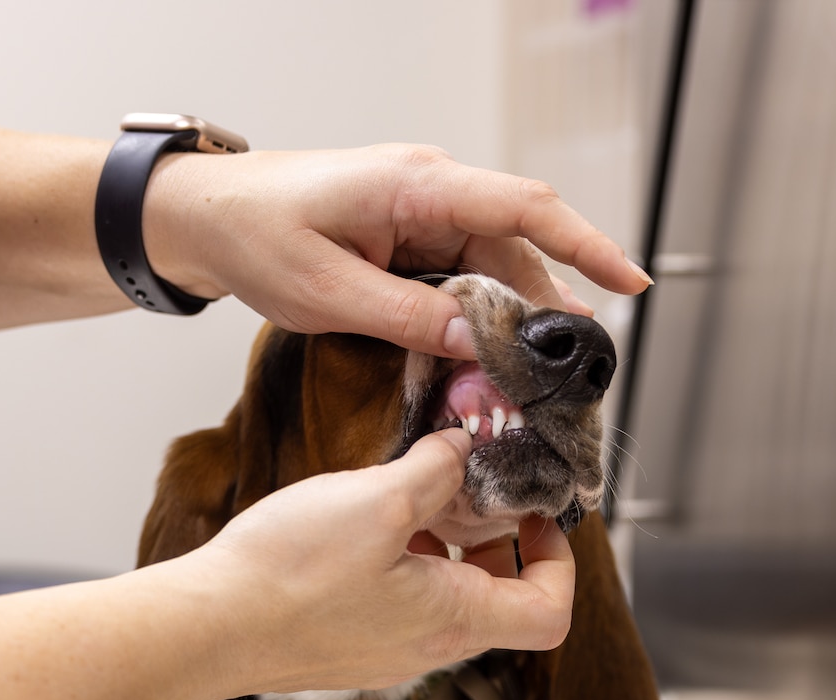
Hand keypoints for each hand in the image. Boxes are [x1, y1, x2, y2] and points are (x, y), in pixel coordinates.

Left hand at [141, 145, 650, 358]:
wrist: (204, 215)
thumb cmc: (256, 237)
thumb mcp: (328, 291)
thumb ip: (408, 318)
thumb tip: (480, 344)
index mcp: (419, 185)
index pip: (525, 208)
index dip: (586, 246)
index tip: (631, 285)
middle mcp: (431, 190)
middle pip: (517, 248)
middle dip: (551, 307)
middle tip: (573, 374)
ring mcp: (422, 212)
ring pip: (492, 267)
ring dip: (514, 319)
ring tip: (538, 378)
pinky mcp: (409, 236)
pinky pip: (462, 275)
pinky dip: (479, 315)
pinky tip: (488, 356)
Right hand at [182, 429, 573, 694]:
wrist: (207, 626)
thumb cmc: (287, 576)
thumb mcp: (380, 498)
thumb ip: (436, 469)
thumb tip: (463, 449)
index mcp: (455, 620)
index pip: (550, 612)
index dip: (559, 562)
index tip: (534, 518)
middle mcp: (427, 649)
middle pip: (501, 604)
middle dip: (497, 545)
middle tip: (472, 497)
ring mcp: (385, 655)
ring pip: (445, 602)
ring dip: (445, 550)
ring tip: (410, 501)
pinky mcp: (345, 648)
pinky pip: (397, 607)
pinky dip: (401, 565)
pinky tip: (360, 527)